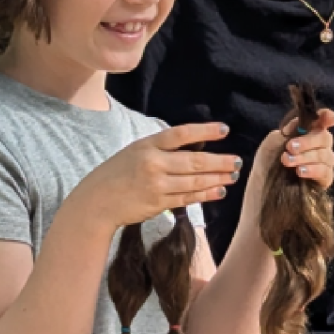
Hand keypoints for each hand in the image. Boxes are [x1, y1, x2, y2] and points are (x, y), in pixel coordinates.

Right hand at [67, 122, 241, 232]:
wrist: (97, 201)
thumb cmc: (116, 174)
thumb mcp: (134, 152)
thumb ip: (160, 149)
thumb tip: (193, 148)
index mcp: (146, 145)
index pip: (181, 134)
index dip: (204, 131)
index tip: (224, 130)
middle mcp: (153, 163)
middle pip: (194, 160)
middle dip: (220, 161)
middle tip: (237, 160)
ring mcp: (156, 185)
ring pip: (195, 181)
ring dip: (217, 178)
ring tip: (233, 175)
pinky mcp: (158, 203)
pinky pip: (188, 198)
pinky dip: (206, 194)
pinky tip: (218, 191)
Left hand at [245, 109, 333, 209]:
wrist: (261, 191)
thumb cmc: (266, 164)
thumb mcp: (272, 142)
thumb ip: (289, 130)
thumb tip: (302, 122)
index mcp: (305, 134)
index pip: (321, 122)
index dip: (326, 117)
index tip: (325, 117)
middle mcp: (317, 147)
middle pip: (325, 138)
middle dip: (308, 141)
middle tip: (290, 147)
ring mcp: (322, 164)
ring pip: (326, 155)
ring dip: (305, 156)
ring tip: (287, 161)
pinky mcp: (323, 182)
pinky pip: (326, 173)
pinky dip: (313, 170)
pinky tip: (300, 172)